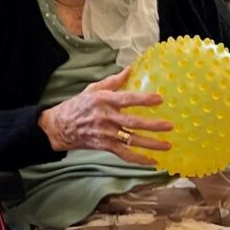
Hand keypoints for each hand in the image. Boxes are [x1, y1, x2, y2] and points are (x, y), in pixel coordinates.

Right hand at [39, 67, 171, 160]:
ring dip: (150, 144)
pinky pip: (124, 155)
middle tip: (169, 126)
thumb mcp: (93, 89)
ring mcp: (106, 134)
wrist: (61, 126)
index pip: (126, 99)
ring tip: (167, 145)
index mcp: (104, 100)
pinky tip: (153, 161)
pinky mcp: (105, 146)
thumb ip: (113, 81)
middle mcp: (106, 118)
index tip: (159, 99)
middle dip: (152, 125)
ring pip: (131, 140)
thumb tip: (130, 68)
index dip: (143, 99)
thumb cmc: (79, 105)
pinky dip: (138, 160)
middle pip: (132, 123)